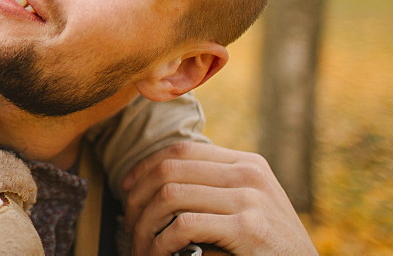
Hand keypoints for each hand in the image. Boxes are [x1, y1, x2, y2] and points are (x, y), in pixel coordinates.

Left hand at [121, 142, 315, 254]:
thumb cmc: (270, 248)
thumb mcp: (249, 207)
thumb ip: (215, 189)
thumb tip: (155, 184)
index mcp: (247, 163)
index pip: (181, 150)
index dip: (145, 167)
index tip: (126, 189)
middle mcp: (248, 174)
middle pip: (169, 170)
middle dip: (138, 198)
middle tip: (127, 225)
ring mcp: (250, 198)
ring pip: (170, 195)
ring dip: (145, 225)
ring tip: (140, 246)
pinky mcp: (248, 228)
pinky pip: (185, 225)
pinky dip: (162, 242)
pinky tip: (159, 255)